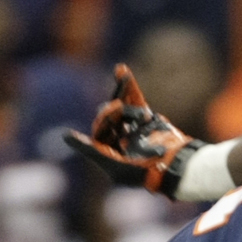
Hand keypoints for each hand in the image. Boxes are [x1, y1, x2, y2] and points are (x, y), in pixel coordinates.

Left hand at [63, 64, 205, 196]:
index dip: (100, 125)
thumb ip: (90, 148)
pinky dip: (130, 87)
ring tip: (121, 74)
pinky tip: (121, 69)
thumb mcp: (113, 164)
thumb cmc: (143, 171)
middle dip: (112, 112)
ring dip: (121, 93)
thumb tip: (65, 136)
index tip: (93, 120)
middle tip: (117, 108)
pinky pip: (137, 101)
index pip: (99, 135)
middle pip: (110, 120)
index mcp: (112, 156)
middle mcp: (123, 143)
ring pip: (123, 108)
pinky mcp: (148, 121)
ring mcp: (136, 131)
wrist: (176, 165)